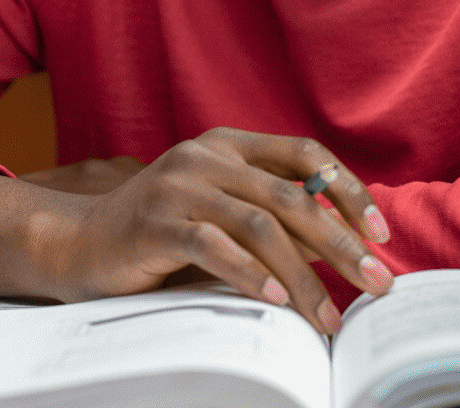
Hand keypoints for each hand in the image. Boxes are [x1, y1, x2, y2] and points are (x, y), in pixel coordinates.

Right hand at [0, 128, 391, 333]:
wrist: (79, 244)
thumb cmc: (160, 234)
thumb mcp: (220, 214)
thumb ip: (268, 217)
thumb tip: (341, 248)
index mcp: (227, 145)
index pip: (303, 154)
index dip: (347, 189)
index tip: (380, 233)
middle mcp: (206, 158)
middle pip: (291, 197)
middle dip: (341, 244)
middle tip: (376, 282)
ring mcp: (179, 187)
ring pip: (260, 226)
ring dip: (304, 274)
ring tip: (327, 313)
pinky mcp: (156, 223)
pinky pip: (213, 246)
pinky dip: (249, 274)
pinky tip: (275, 298)